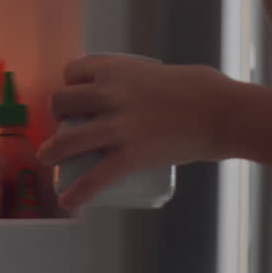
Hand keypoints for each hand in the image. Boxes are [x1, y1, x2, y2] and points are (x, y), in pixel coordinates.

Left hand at [37, 55, 239, 207]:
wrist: (224, 113)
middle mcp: (109, 94)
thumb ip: (143, 82)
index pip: (72, 72)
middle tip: (66, 125)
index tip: (74, 96)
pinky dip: (78, 193)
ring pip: (66, 139)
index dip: (69, 84)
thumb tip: (141, 94)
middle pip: (61, 102)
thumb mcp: (161, 73)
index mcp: (116, 69)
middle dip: (57, 114)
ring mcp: (118, 127)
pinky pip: (95, 178)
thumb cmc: (204, 89)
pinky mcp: (130, 156)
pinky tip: (68, 203)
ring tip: (48, 159)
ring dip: (51, 151)